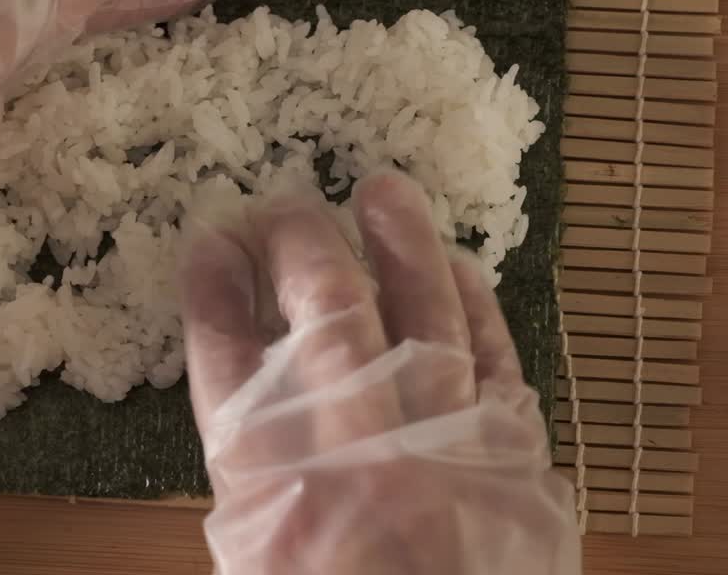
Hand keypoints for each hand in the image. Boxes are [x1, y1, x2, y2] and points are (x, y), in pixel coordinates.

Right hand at [178, 170, 579, 574]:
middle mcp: (355, 457)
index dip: (212, 290)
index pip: (226, 359)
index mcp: (271, 493)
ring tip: (382, 189)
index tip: (208, 243)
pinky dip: (477, 306)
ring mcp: (446, 453)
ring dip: (400, 243)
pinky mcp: (519, 464)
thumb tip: (250, 370)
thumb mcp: (255, 561)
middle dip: (294, 241)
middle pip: (321, 314)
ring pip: (421, 315)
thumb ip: (249, 472)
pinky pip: (499, 361)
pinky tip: (455, 265)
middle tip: (280, 204)